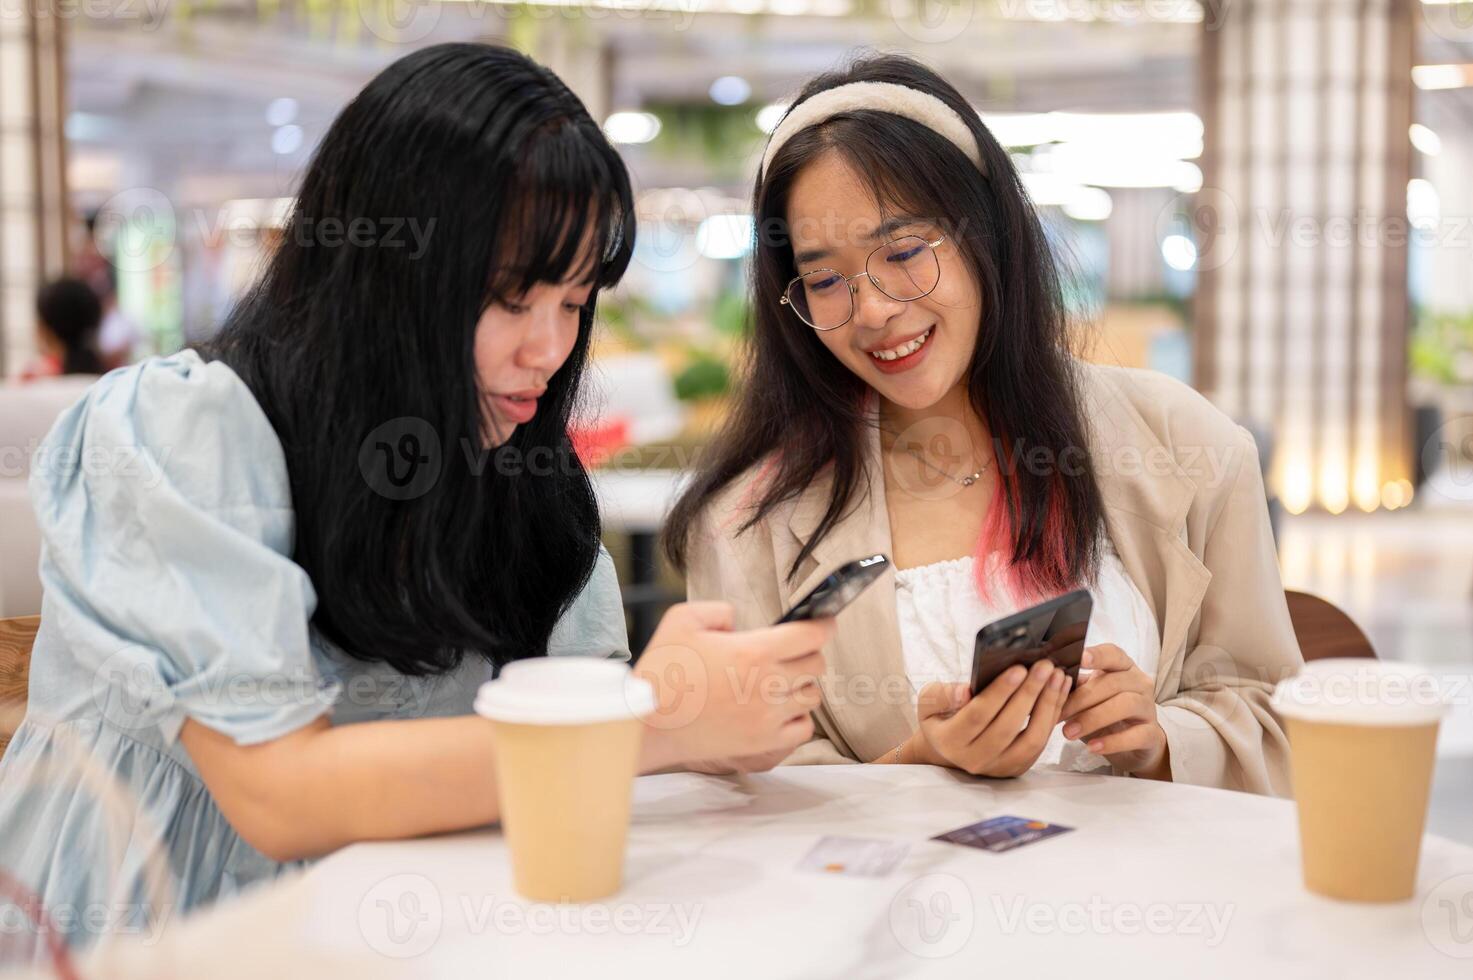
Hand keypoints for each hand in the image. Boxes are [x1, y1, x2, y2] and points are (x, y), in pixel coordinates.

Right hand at [633, 602, 830, 770]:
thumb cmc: (663, 670)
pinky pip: (803, 728)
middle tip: (793, 651)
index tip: (826, 622)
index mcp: (754, 651)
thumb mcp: (682, 619)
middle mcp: (768, 684)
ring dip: (802, 685)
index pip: (810, 635)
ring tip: (782, 681)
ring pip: (812, 696)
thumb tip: (738, 622)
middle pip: (817, 664)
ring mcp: (768, 716)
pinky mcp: (763, 742)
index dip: (824, 625)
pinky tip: (779, 709)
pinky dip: (798, 717)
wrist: (648, 722)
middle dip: (810, 653)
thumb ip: (719, 610)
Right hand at [903, 659, 1070, 776]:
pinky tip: (1059, 691)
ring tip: (1058, 676)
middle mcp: (975, 759)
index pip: (978, 715)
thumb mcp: (929, 702)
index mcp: (950, 741)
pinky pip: (1041, 743)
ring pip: (1031, 740)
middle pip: (1008, 727)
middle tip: (1045, 666)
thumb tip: (965, 692)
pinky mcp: (1018, 767)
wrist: (947, 750)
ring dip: (1048, 705)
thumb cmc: (940, 718)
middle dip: (1030, 694)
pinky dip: (1053, 716)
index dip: (1000, 692)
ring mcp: (999, 766)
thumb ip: (942, 695)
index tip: (1019, 668)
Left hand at [1060, 644, 1169, 778]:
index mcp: (1122, 667)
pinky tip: (1092, 747)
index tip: (1080, 659)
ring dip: (1093, 718)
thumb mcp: (1088, 697)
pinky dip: (1112, 742)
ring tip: (1068, 732)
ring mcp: (1148, 707)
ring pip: (1125, 705)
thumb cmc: (1105, 713)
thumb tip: (1045, 679)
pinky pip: (1136, 735)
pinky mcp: (1152, 734)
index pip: (1113, 654)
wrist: (1134, 744)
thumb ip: (1074, 686)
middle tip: (1057, 714)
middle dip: (1081, 698)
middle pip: (1113, 683)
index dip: (1097, 655)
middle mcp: (1139, 683)